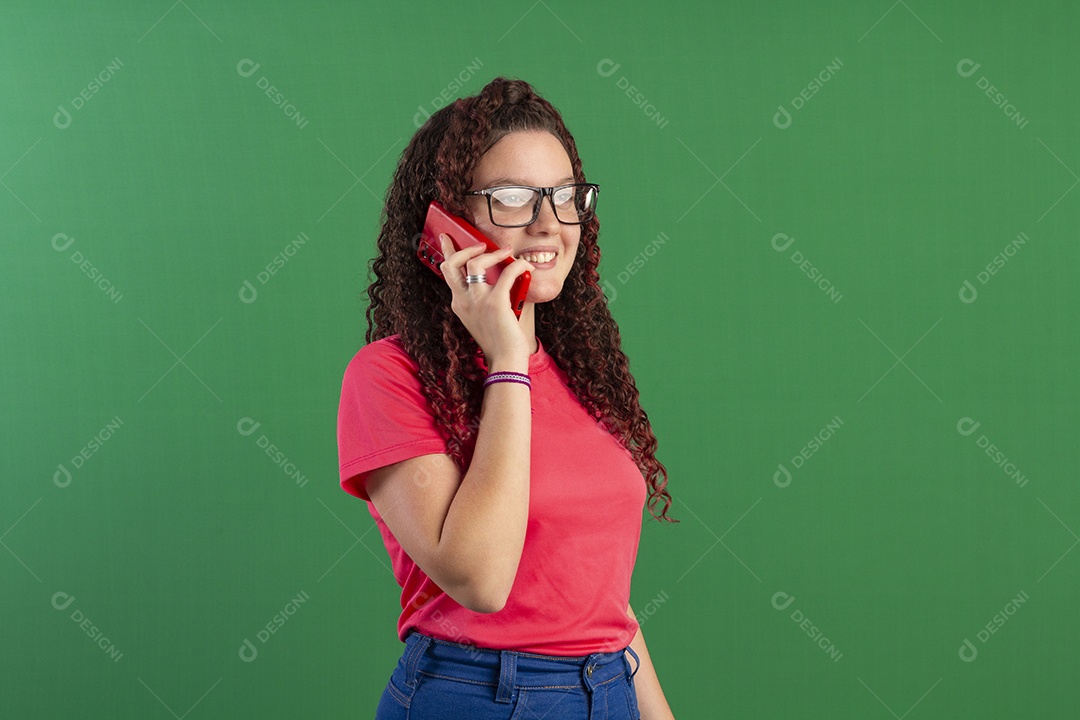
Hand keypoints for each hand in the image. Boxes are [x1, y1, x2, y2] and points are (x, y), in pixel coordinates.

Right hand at [438, 234, 533, 365]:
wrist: (504, 360)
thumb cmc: (498, 341)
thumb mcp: (481, 318)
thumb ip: (481, 299)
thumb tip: (499, 275)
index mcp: (459, 304)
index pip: (446, 273)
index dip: (446, 253)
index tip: (448, 240)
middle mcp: (463, 300)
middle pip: (451, 264)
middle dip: (462, 248)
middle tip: (478, 243)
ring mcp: (477, 301)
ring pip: (475, 262)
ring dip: (492, 253)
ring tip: (505, 252)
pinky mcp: (495, 302)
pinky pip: (506, 273)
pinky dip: (517, 265)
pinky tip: (525, 266)